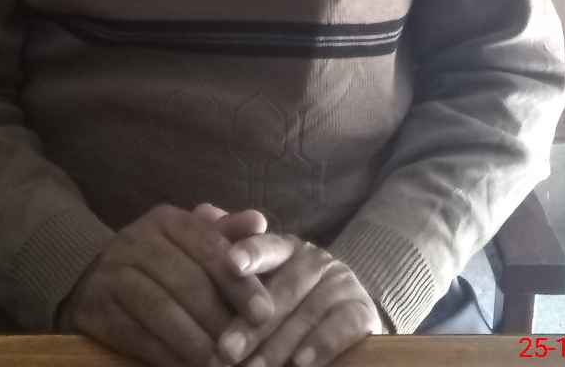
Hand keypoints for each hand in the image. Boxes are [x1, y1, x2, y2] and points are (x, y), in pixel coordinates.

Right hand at [55, 203, 275, 366]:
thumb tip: (260, 220)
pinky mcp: (96, 306)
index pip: (209, 247)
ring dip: (193, 342)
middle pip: (186, 280)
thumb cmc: (162, 262)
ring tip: (219, 365)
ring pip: (160, 309)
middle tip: (244, 349)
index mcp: (167, 220)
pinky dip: (165, 355)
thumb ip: (227, 236)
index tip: (265, 313)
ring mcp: (113, 271)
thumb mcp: (191, 243)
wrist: (94, 278)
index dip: (239, 281)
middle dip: (219, 318)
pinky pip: (136, 333)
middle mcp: (137, 239)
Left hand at [212, 232, 381, 366]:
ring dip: (278, 346)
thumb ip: (233, 246)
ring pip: (306, 313)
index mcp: (285, 248)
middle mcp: (314, 260)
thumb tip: (203, 212)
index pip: (266, 246)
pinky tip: (300, 363)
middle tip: (225, 351)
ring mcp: (340, 283)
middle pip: (281, 290)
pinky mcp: (362, 311)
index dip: (250, 252)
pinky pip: (341, 327)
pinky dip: (320, 345)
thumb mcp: (262, 276)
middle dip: (250, 324)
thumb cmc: (288, 297)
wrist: (345, 317)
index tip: (231, 264)